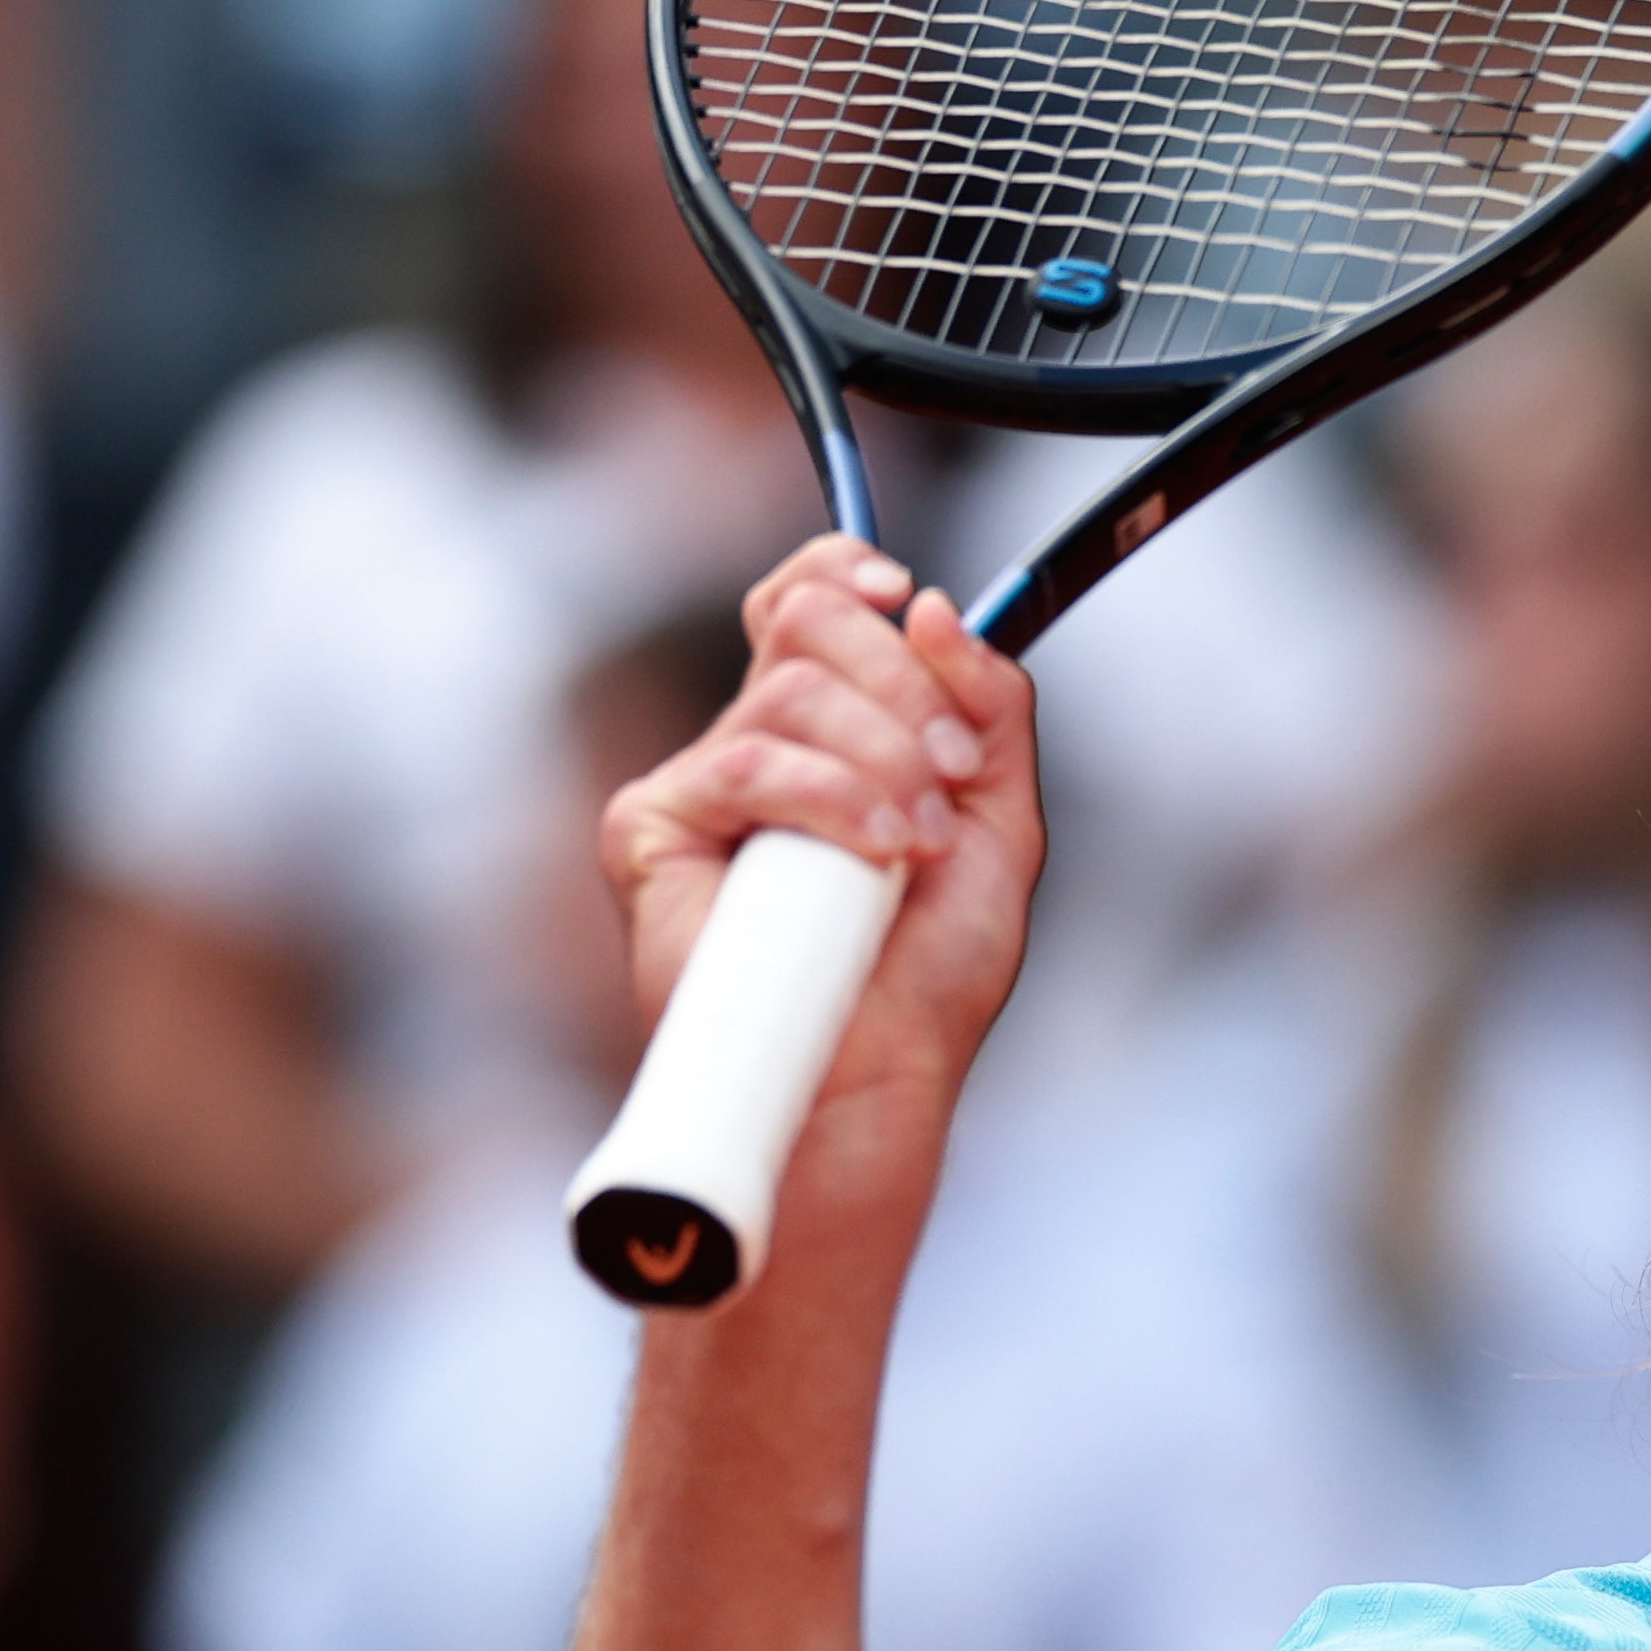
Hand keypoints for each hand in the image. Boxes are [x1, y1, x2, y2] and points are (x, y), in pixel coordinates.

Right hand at [597, 538, 1042, 1217]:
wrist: (877, 1078)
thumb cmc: (926, 974)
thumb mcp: (1000, 822)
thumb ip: (989, 711)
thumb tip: (931, 607)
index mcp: (827, 730)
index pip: (805, 599)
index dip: (845, 572)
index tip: (904, 593)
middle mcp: (756, 742)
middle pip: (808, 622)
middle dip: (904, 684)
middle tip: (954, 776)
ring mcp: (699, 783)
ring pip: (792, 690)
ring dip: (887, 757)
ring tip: (921, 845)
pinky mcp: (650, 829)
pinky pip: (747, 762)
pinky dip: (834, 799)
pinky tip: (880, 855)